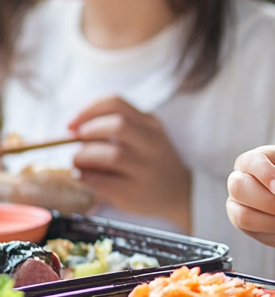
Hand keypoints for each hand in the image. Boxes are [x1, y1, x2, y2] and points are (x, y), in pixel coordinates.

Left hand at [69, 96, 190, 231]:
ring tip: (79, 163)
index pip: (116, 103)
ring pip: (110, 154)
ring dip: (83, 157)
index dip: (87, 110)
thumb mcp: (145, 135)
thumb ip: (116, 126)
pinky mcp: (135, 192)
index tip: (72, 124)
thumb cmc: (152, 162)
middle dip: (88, 132)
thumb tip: (72, 130)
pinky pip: (101, 181)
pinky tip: (85, 177)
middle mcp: (152, 143)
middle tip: (78, 143)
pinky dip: (85, 177)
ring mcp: (145, 169)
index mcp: (151, 124)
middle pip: (117, 124)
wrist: (180, 193)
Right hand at [226, 146, 274, 252]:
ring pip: (243, 213)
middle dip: (273, 203)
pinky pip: (249, 226)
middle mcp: (242, 175)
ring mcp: (237, 199)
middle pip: (241, 187)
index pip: (254, 161)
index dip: (267, 174)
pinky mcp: (238, 218)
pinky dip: (274, 229)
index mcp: (261, 158)